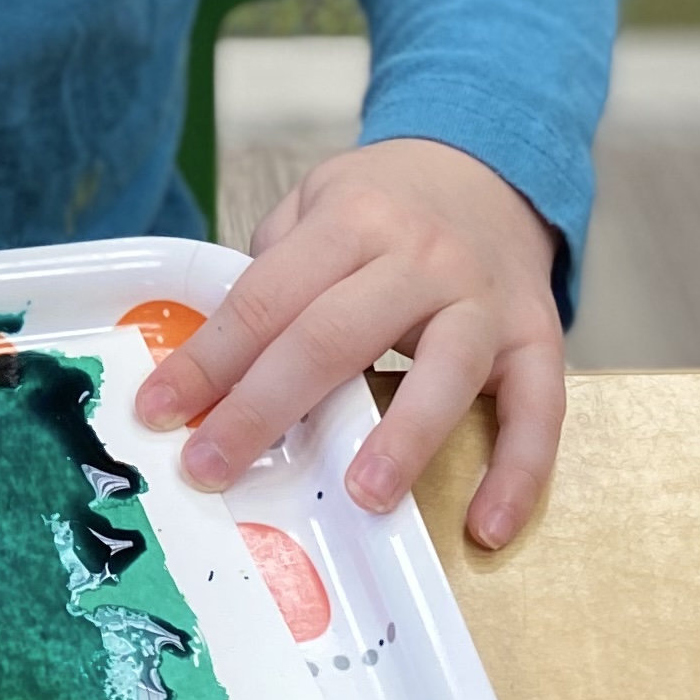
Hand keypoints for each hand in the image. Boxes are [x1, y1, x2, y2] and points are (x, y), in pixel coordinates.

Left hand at [132, 138, 564, 550]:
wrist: (491, 171)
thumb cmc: (387, 205)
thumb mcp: (318, 202)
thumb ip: (273, 268)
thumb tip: (212, 361)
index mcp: (354, 219)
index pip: (268, 297)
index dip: (210, 359)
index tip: (159, 412)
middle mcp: (422, 257)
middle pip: (334, 337)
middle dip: (264, 408)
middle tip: (212, 468)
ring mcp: (485, 300)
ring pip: (446, 371)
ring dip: (403, 439)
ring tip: (360, 498)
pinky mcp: (539, 337)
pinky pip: (540, 411)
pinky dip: (520, 473)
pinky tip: (487, 528)